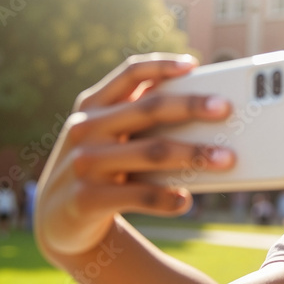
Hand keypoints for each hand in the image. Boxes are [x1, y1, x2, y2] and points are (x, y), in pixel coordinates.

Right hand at [35, 53, 234, 255]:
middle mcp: (85, 128)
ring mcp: (85, 163)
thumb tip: (202, 105)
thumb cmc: (99, 166)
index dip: (162, 65)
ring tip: (226, 158)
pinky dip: (167, 198)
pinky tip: (186, 201)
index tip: (194, 65)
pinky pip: (140, 195)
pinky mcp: (88, 199)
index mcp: (92, 106)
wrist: (57, 218)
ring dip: (194, 154)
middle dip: (191, 106)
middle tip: (225, 108)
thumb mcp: (106, 135)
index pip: (129, 74)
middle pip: (149, 108)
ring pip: (152, 152)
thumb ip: (137, 117)